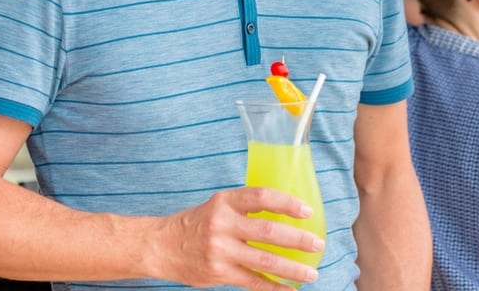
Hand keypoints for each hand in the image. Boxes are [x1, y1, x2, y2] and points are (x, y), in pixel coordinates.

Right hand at [149, 186, 322, 290]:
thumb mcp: (216, 206)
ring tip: (311, 273)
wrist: (160, 246)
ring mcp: (220, 250)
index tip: (307, 211)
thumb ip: (244, 209)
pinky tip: (289, 290)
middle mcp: (222, 224)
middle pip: (268, 231)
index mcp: (224, 202)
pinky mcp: (219, 272)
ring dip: (292, 269)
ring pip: (264, 261)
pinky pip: (253, 282)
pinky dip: (274, 287)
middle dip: (298, 239)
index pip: (261, 197)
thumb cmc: (195, 224)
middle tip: (317, 244)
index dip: (287, 203)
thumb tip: (283, 214)